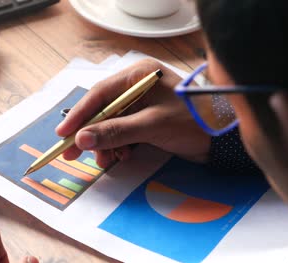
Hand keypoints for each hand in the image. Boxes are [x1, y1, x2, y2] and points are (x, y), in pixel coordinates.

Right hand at [56, 59, 209, 167]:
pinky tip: (122, 156)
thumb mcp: (152, 125)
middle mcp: (137, 87)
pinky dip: (120, 146)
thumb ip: (115, 131)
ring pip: (112, 124)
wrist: (224, 137)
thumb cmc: (192, 121)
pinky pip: (124, 132)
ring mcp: (143, 104)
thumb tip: (81, 139)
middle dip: (90, 134)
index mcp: (138, 76)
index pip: (100, 94)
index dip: (79, 115)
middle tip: (71, 154)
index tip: (63, 134)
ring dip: (106, 144)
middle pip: (103, 110)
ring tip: (107, 161)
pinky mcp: (148, 120)